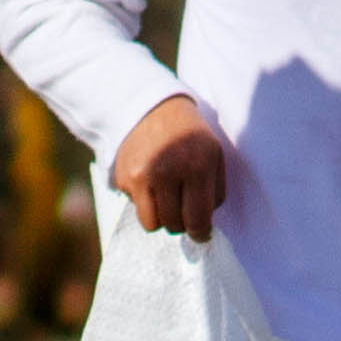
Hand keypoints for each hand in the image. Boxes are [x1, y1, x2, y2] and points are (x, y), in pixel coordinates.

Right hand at [111, 98, 228, 240]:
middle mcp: (168, 172)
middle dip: (182, 222)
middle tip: (183, 208)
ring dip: (162, 218)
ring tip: (167, 199)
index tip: (201, 233)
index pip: (198, 219)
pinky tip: (151, 184)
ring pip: (153, 224)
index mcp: (197, 167)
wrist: (151, 108)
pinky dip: (146, 204)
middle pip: (175, 225)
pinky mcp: (124, 178)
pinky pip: (137, 209)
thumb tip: (204, 226)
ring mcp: (142, 176)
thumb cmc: (189, 135)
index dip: (201, 232)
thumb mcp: (214, 155)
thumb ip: (216, 191)